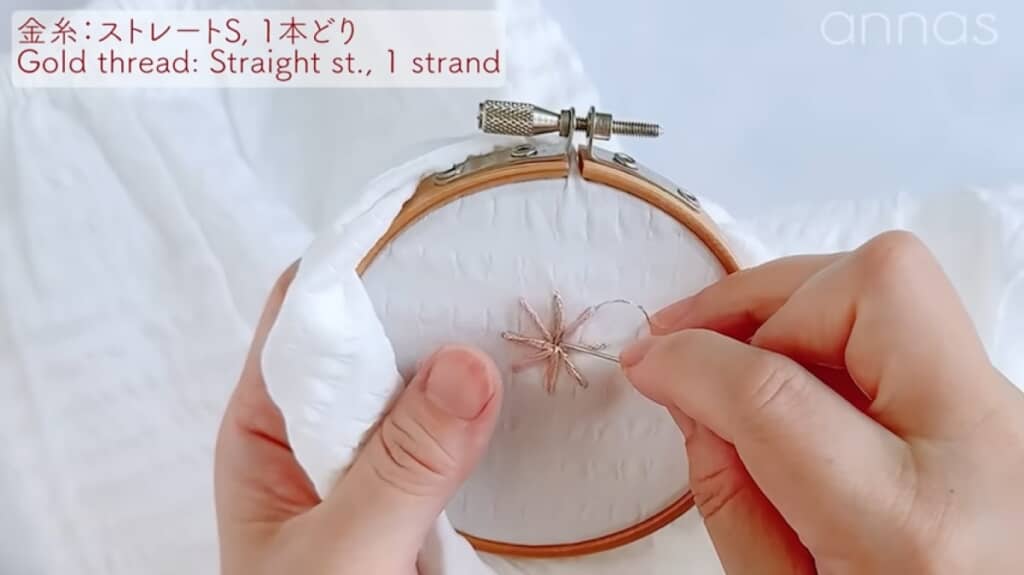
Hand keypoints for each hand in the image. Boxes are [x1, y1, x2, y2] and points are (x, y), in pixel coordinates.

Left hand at [214, 263, 502, 574]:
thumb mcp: (345, 551)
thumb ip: (402, 469)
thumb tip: (466, 364)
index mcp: (266, 430)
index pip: (303, 318)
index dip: (356, 263)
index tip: (424, 221)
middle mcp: (316, 435)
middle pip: (366, 341)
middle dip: (422, 301)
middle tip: (494, 260)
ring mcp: (370, 462)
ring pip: (416, 385)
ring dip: (460, 354)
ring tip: (517, 308)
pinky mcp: (418, 493)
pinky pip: (451, 432)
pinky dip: (482, 409)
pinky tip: (518, 384)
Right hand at [621, 231, 1023, 573]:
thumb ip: (727, 494)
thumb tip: (688, 392)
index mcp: (910, 526)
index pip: (775, 394)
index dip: (690, 362)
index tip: (646, 361)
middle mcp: (979, 448)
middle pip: (877, 284)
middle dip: (766, 295)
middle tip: (702, 335)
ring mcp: (1002, 413)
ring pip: (898, 284)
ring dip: (798, 307)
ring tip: (743, 356)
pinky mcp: (997, 401)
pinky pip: (907, 326)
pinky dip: (834, 333)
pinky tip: (798, 378)